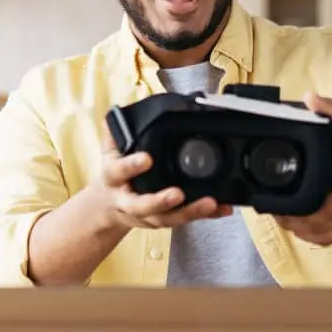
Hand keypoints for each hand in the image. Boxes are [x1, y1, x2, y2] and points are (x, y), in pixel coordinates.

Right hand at [97, 133, 232, 229]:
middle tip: (178, 194)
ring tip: (209, 203)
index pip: (119, 171)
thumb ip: (116, 132)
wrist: (110, 205)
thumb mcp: (111, 151)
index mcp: (114, 178)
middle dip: (160, 201)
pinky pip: (186, 219)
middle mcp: (128, 201)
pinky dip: (206, 215)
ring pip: (168, 217)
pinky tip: (222, 208)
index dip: (131, 166)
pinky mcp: (165, 219)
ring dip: (189, 211)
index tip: (147, 158)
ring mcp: (147, 214)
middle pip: (143, 205)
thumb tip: (119, 112)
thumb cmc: (116, 174)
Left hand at [272, 92, 331, 245]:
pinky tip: (301, 227)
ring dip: (302, 232)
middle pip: (321, 230)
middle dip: (293, 223)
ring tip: (283, 217)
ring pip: (326, 238)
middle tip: (274, 209)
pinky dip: (314, 237)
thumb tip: (310, 99)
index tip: (280, 205)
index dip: (300, 213)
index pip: (326, 211)